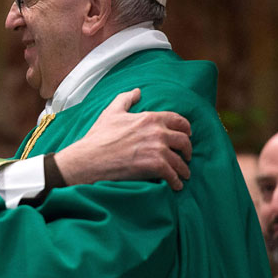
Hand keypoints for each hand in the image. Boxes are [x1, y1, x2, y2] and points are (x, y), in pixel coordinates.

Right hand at [55, 88, 191, 190]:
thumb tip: (137, 92)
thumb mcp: (111, 112)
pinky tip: (176, 185)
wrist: (90, 159)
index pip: (178, 121)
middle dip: (187, 150)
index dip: (186, 129)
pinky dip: (176, 182)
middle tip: (186, 157)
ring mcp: (158, 150)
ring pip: (180, 161)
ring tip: (183, 174)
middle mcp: (158, 132)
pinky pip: (173, 175)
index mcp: (150, 118)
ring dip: (183, 169)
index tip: (187, 135)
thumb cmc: (98, 137)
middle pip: (184, 141)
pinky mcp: (155, 167)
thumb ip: (126, 99)